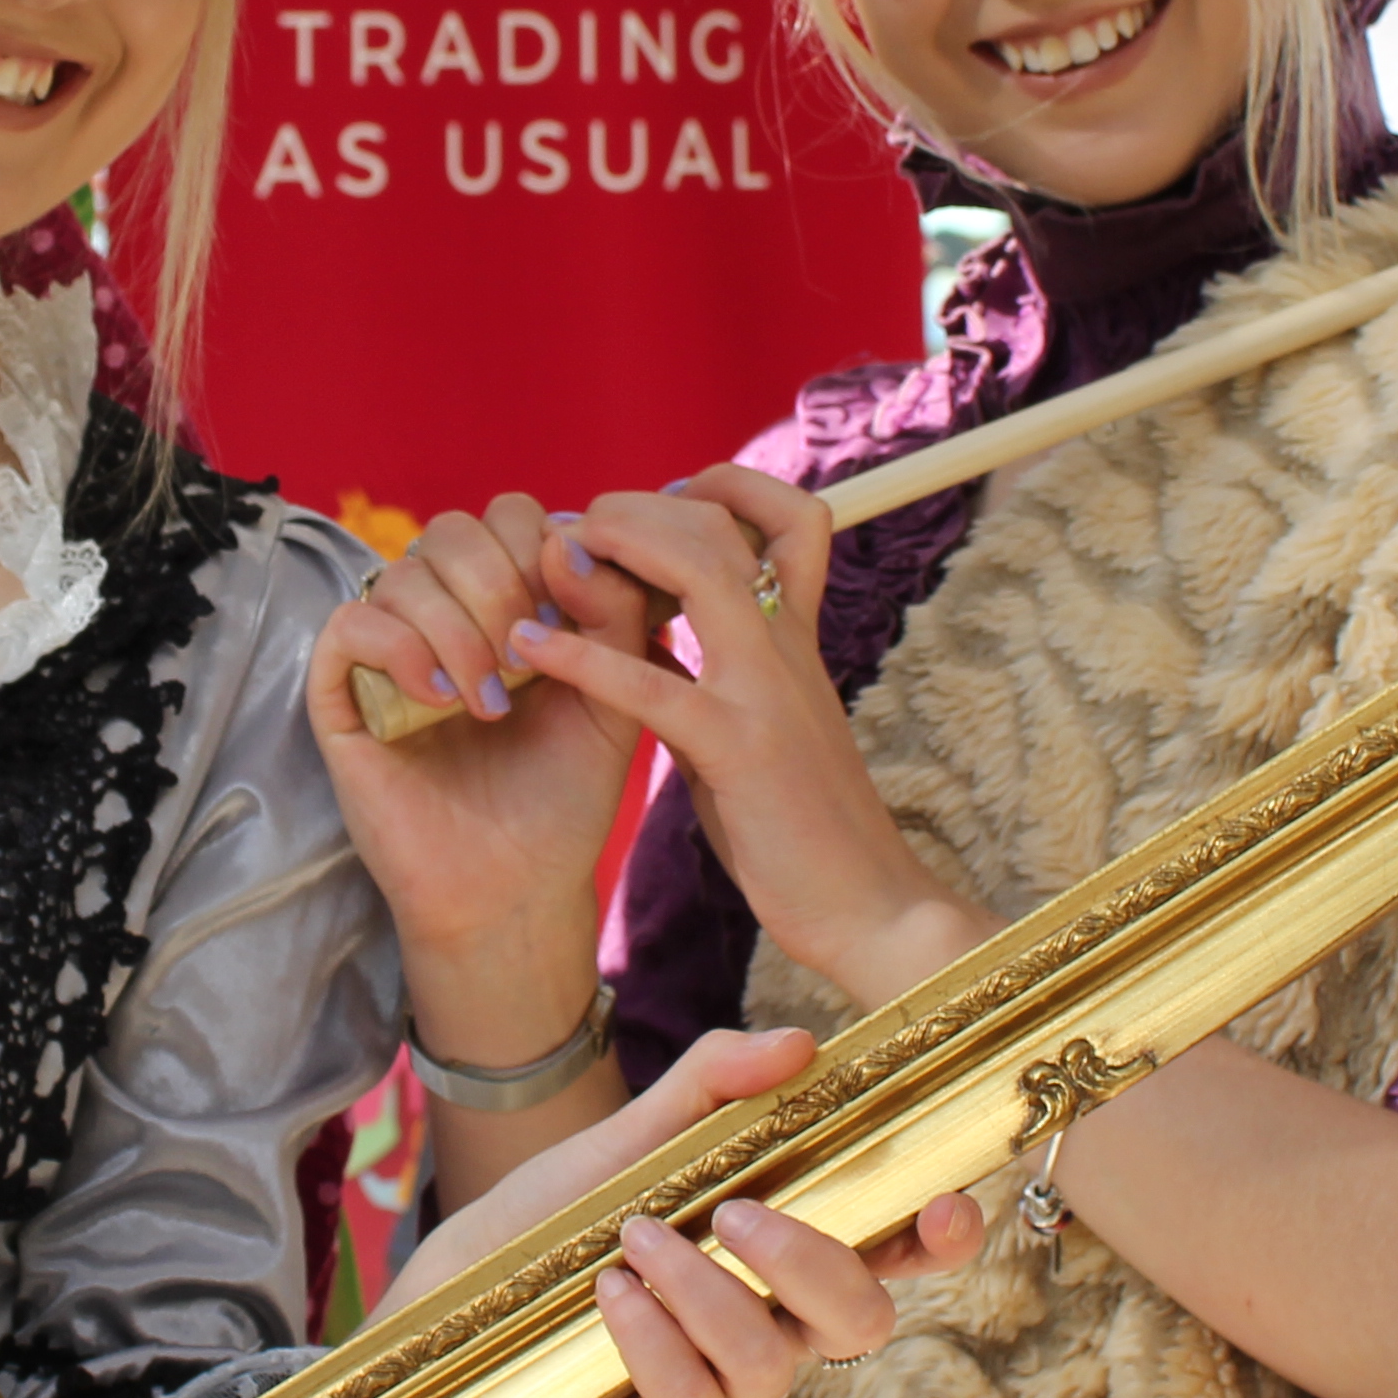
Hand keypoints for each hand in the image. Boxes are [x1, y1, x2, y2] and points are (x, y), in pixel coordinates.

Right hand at [307, 493, 657, 986]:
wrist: (519, 886)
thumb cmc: (564, 793)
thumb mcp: (615, 690)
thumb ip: (613, 609)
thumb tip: (566, 539)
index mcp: (504, 603)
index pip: (510, 516)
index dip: (544, 548)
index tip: (573, 616)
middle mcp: (441, 615)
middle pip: (453, 530)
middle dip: (500, 584)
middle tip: (527, 658)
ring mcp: (389, 652)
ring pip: (403, 574)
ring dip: (458, 630)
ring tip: (491, 703)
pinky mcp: (343, 696)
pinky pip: (349, 626)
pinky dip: (399, 649)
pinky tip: (440, 700)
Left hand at [378, 1024, 981, 1397]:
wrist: (459, 1277)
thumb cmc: (565, 1207)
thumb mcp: (635, 1131)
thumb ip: (715, 1083)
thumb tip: (798, 1044)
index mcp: (795, 1250)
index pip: (902, 1254)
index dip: (944, 1240)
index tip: (945, 1202)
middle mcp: (782, 1325)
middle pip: (864, 1320)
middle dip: (812, 1262)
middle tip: (735, 1211)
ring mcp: (732, 1391)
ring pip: (774, 1366)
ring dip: (708, 1294)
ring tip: (635, 1241)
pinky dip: (660, 1350)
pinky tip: (611, 1298)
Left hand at [507, 472, 989, 1016]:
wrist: (869, 907)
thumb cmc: (805, 828)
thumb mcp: (757, 733)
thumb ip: (712, 682)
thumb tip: (653, 646)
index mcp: (797, 642)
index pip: (790, 520)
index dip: (724, 491)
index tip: (660, 504)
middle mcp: (786, 649)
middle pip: (726, 525)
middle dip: (643, 507)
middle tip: (584, 524)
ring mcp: (765, 692)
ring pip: (699, 569)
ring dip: (617, 545)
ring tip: (555, 555)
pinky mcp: (737, 749)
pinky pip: (650, 683)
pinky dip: (579, 655)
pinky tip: (528, 647)